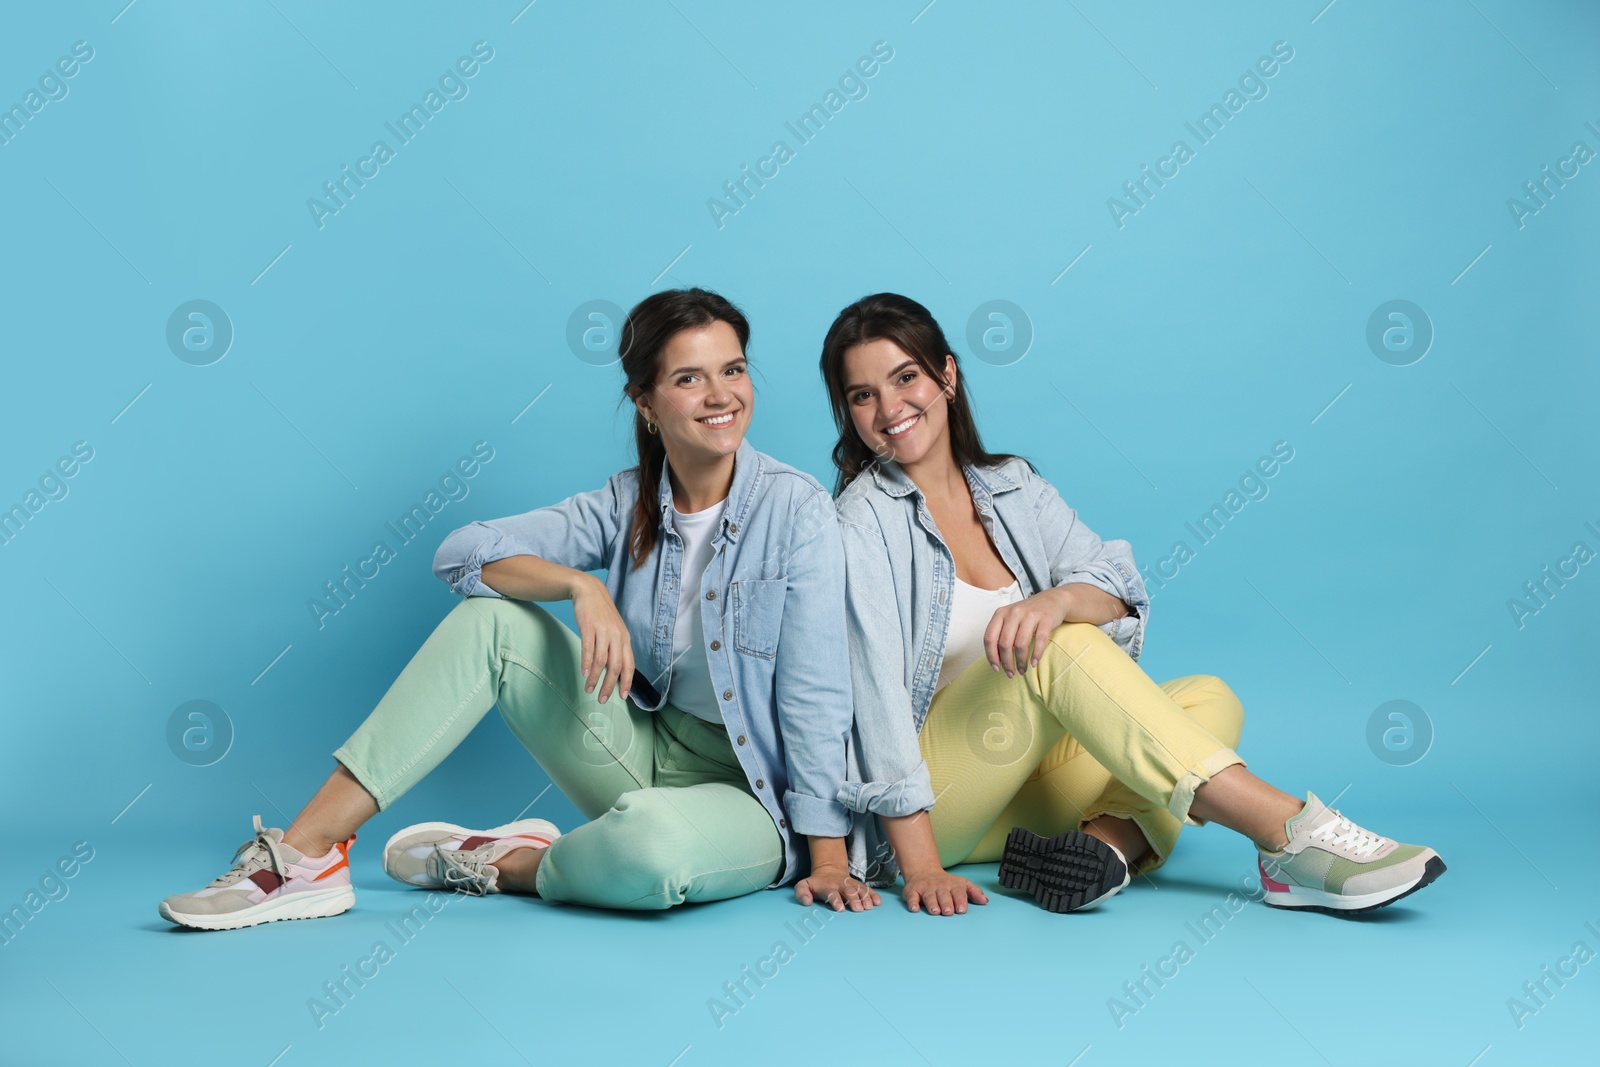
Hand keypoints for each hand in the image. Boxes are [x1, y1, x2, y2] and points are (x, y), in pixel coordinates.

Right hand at [570, 577, 633, 702]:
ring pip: (602, 660)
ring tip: (589, 690)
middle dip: (610, 686)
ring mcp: (603, 631)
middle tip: (602, 699)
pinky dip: (587, 663)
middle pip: (616, 666)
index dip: (626, 682)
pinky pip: (589, 648)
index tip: (622, 697)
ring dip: (595, 678)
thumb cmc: (601, 615)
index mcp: (625, 639)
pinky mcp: (589, 627)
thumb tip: (612, 672)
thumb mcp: (613, 631)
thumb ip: (615, 650)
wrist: (589, 591)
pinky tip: (584, 673)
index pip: (629, 665)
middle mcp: (617, 636)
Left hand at [794, 866, 881, 911]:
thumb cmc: (816, 884)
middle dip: (853, 899)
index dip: (835, 900)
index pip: (832, 893)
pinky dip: (873, 895)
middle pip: (848, 891)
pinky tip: (878, 902)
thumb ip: (801, 893)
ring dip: (865, 898)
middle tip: (857, 909)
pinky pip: (868, 890)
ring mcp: (851, 885)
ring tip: (869, 907)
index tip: (840, 908)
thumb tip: (807, 902)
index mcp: (827, 887)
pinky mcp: (859, 886)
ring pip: (859, 890)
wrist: (829, 871)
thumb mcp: (803, 886)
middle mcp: (841, 885)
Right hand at [901, 867, 988, 915]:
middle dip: (946, 903)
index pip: (958, 892)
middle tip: (948, 912)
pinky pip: (912, 896)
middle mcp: (939, 886)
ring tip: (935, 911)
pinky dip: (912, 902)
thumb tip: (985, 901)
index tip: (961, 909)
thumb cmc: (946, 883)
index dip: (960, 900)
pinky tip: (914, 908)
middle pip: (943, 895)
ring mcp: (926, 888)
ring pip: (929, 896)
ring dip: (932, 903)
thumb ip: (974, 892)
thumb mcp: (962, 884)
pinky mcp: (912, 891)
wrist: (923, 871)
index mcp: (953, 885)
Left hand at [984, 589, 1073, 677]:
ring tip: (1022, 670)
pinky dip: (1036, 655)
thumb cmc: (1027, 615)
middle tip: (1011, 674)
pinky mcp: (1046, 619)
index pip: (989, 638)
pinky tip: (1034, 663)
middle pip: (1004, 644)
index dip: (991, 656)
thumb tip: (996, 661)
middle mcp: (1013, 612)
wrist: (1052, 600)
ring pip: (1021, 644)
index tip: (996, 668)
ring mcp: (1030, 615)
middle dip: (1007, 663)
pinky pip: (1040, 641)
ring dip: (1021, 662)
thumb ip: (1001, 635)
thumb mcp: (1010, 619)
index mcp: (1001, 613)